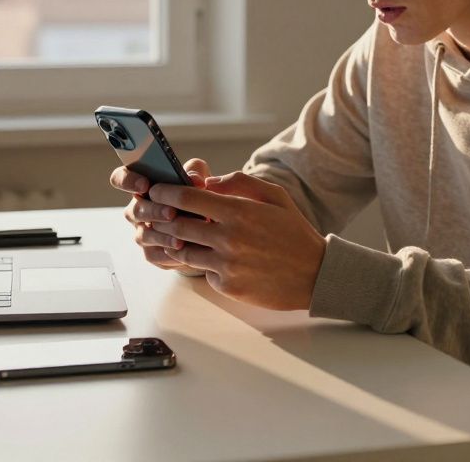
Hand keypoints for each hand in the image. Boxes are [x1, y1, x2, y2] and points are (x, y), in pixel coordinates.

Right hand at [109, 158, 212, 272]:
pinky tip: (182, 251)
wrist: (207, 228)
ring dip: (162, 236)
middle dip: (154, 211)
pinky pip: (154, 254)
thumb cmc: (196, 196)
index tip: (145, 184)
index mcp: (142, 186)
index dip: (128, 180)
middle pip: (135, 210)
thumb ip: (195, 172)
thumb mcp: (198, 178)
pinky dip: (168, 253)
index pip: (121, 178)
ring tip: (180, 238)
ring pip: (144, 235)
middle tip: (171, 212)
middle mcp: (138, 209)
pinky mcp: (151, 252)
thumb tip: (195, 178)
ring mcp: (142, 232)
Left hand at [145, 171, 325, 310]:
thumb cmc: (294, 232)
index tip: (154, 190)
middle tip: (155, 212)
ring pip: (183, 251)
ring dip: (176, 242)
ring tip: (177, 235)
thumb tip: (207, 183)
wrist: (315, 275)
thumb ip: (239, 183)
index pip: (187, 198)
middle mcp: (228, 238)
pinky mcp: (227, 286)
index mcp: (239, 212)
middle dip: (162, 217)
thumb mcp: (275, 196)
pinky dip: (203, 263)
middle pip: (177, 224)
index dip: (165, 192)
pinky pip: (202, 272)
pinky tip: (210, 257)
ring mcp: (226, 265)